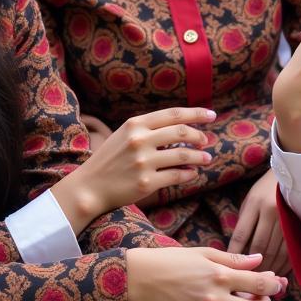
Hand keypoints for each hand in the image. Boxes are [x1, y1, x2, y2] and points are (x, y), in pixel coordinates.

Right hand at [51, 107, 215, 233]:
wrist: (89, 187)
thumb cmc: (109, 159)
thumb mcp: (124, 134)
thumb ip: (148, 128)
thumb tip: (180, 126)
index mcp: (135, 124)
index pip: (173, 114)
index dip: (196, 113)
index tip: (212, 115)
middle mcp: (140, 140)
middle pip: (181, 132)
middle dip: (199, 136)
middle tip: (206, 141)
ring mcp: (143, 162)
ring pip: (183, 155)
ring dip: (199, 157)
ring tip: (206, 159)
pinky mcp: (146, 183)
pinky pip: (176, 176)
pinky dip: (188, 174)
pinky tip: (192, 173)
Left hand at [227, 169, 289, 274]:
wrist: (293, 174)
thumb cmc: (265, 189)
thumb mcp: (250, 199)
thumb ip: (246, 221)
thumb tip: (239, 249)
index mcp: (254, 203)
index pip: (241, 235)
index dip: (235, 253)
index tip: (231, 267)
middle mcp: (270, 212)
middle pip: (259, 247)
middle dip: (252, 266)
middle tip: (247, 280)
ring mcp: (286, 219)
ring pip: (275, 251)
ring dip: (268, 268)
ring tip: (261, 279)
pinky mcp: (298, 225)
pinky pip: (290, 251)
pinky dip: (283, 264)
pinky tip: (278, 271)